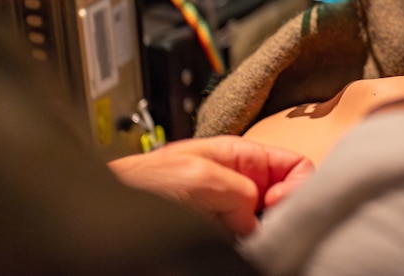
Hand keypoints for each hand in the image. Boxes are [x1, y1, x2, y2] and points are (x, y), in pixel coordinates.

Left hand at [109, 136, 313, 235]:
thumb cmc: (139, 185)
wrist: (105, 217)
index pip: (295, 163)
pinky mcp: (217, 235)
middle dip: (282, 211)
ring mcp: (228, 210)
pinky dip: (248, 247)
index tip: (280, 204)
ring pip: (267, 223)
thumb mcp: (198, 176)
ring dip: (263, 232)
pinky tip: (236, 248)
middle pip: (285, 195)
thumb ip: (240, 189)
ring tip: (248, 239)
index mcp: (239, 155)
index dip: (298, 184)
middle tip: (267, 226)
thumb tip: (255, 218)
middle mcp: (238, 182)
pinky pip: (247, 242)